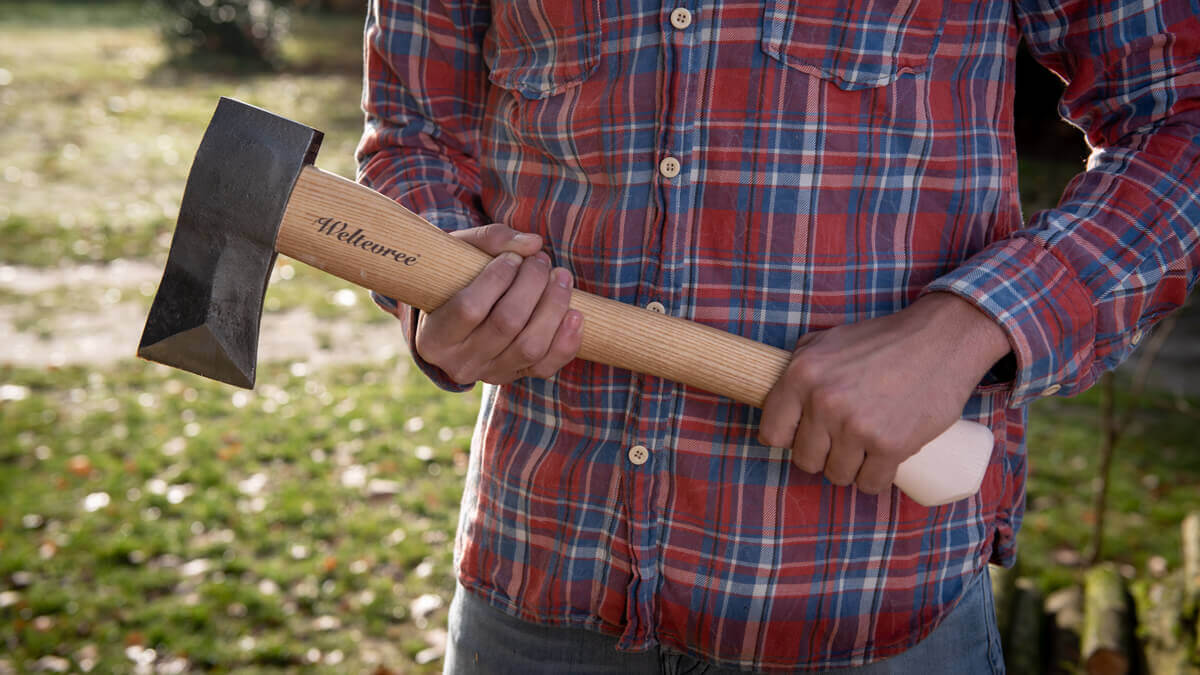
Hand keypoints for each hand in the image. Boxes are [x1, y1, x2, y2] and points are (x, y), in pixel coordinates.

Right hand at [414, 224, 582, 384]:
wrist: (458, 315)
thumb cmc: (456, 278)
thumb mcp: (459, 253)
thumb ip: (491, 240)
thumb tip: (533, 244)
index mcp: (434, 337)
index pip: (469, 308)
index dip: (497, 278)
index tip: (512, 258)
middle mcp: (460, 363)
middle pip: (506, 324)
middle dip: (532, 285)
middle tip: (541, 261)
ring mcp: (490, 374)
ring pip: (530, 346)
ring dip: (553, 307)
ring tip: (560, 277)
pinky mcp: (517, 377)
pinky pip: (547, 367)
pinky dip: (567, 341)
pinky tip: (575, 313)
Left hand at [758, 293, 1010, 494]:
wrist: (941, 340)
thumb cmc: (883, 340)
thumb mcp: (829, 339)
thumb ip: (800, 362)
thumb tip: (777, 393)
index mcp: (801, 375)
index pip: (772, 433)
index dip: (788, 438)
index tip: (802, 436)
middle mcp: (824, 402)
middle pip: (805, 461)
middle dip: (821, 455)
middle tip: (841, 441)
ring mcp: (857, 427)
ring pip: (837, 476)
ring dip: (849, 469)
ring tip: (863, 449)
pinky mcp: (891, 445)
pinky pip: (870, 484)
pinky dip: (875, 479)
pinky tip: (880, 464)